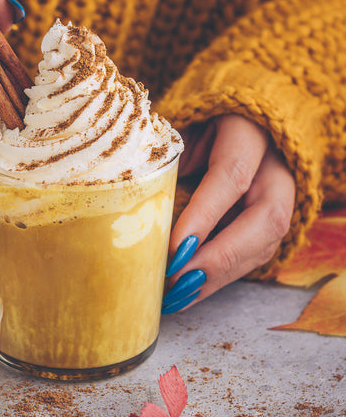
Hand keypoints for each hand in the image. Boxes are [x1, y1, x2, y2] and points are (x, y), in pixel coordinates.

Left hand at [162, 115, 295, 311]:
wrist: (231, 120)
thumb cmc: (192, 126)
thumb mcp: (177, 132)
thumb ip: (164, 161)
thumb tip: (135, 209)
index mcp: (249, 129)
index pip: (232, 174)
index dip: (205, 215)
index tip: (174, 249)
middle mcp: (276, 164)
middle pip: (266, 217)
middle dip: (221, 256)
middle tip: (178, 279)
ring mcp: (282, 194)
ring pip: (265, 242)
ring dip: (220, 275)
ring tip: (177, 296)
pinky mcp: (273, 222)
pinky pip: (256, 254)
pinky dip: (221, 278)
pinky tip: (189, 294)